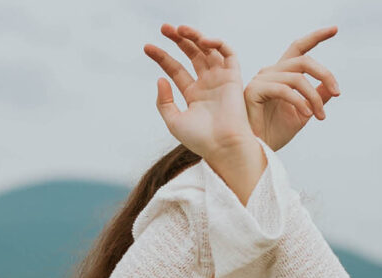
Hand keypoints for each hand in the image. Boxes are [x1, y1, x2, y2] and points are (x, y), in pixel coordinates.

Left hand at [144, 24, 260, 172]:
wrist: (223, 147)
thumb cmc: (200, 139)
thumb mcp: (173, 121)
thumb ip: (164, 101)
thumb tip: (160, 79)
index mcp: (193, 95)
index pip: (175, 69)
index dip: (161, 56)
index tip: (147, 47)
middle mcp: (207, 84)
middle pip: (191, 54)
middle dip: (178, 40)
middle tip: (164, 28)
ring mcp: (220, 80)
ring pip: (208, 50)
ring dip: (195, 36)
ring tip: (180, 29)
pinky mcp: (234, 78)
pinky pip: (228, 54)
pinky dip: (217, 43)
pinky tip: (202, 41)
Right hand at [244, 26, 340, 150]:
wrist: (257, 150)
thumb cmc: (275, 132)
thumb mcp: (304, 113)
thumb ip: (317, 98)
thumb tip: (333, 89)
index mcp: (282, 74)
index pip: (299, 48)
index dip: (316, 37)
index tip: (335, 29)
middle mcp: (271, 72)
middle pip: (303, 60)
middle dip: (325, 74)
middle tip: (337, 92)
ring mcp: (261, 80)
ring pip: (297, 77)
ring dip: (313, 97)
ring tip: (319, 115)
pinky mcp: (254, 90)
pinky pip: (283, 90)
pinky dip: (299, 102)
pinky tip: (307, 114)